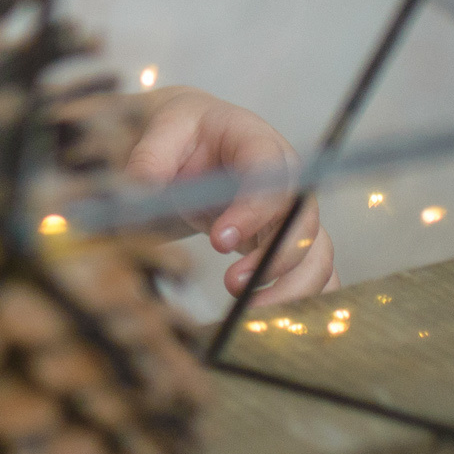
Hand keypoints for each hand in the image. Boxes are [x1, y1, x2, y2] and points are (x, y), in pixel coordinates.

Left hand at [124, 86, 335, 303]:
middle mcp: (286, 181)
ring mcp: (291, 214)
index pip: (271, 176)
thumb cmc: (183, 133)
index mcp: (257, 143)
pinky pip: (315, 273)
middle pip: (304, 222)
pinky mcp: (288, 242)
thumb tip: (136, 194)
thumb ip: (149, 159)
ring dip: (292, 288)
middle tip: (233, 285)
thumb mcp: (160, 131)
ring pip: (316, 254)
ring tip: (247, 311)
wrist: (195, 142)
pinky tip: (274, 321)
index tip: (219, 241)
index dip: (253, 211)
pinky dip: (306, 299)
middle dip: (275, 260)